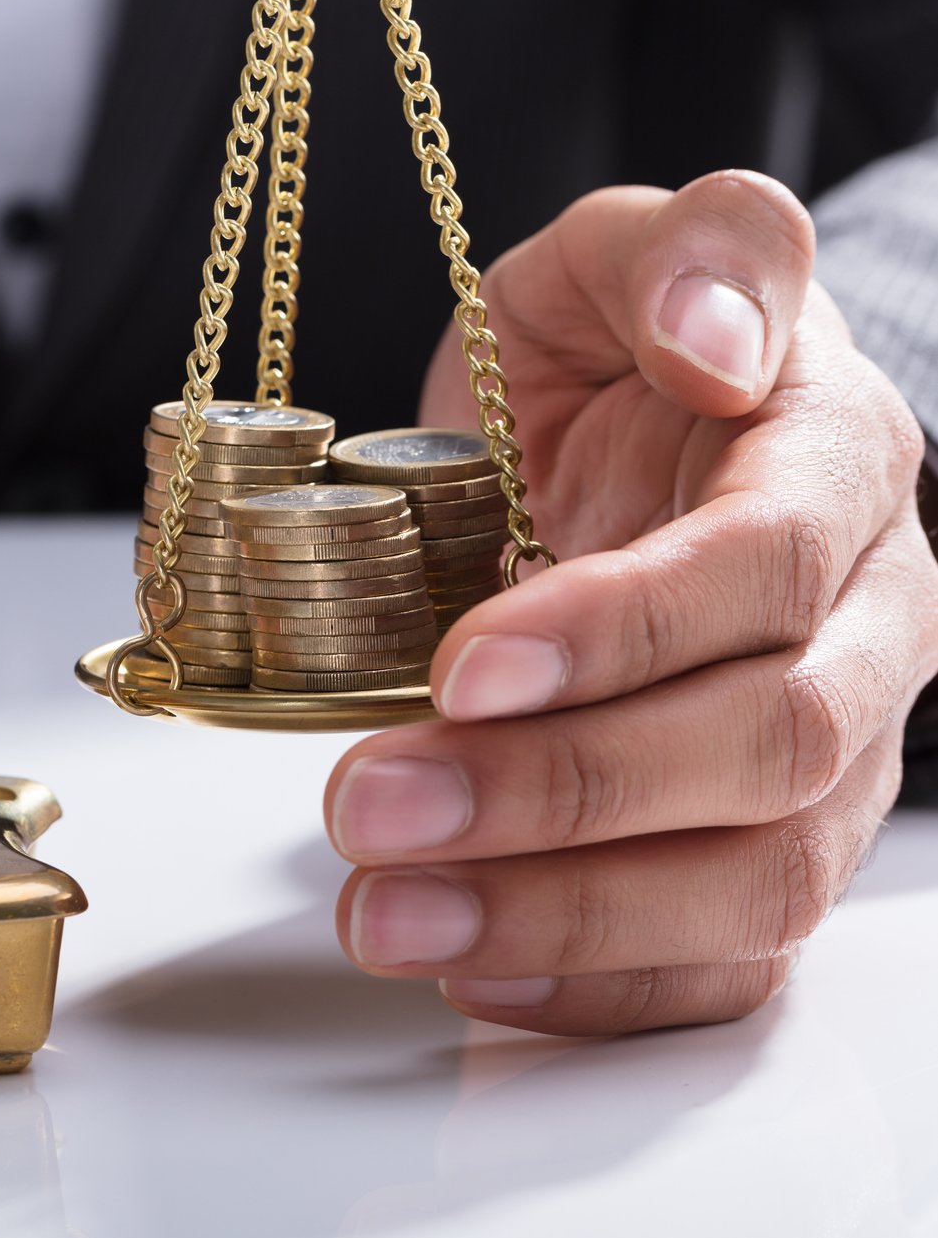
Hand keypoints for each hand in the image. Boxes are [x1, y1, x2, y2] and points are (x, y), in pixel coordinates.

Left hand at [327, 173, 937, 1034]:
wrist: (643, 447)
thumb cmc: (624, 360)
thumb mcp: (622, 256)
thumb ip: (693, 251)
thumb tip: (716, 341)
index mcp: (836, 473)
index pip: (764, 570)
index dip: (621, 629)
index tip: (462, 665)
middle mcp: (866, 631)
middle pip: (765, 747)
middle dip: (560, 792)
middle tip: (372, 805)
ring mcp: (831, 762)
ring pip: (754, 879)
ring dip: (562, 916)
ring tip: (383, 913)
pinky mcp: (767, 850)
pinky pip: (727, 961)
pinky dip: (603, 986)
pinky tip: (469, 970)